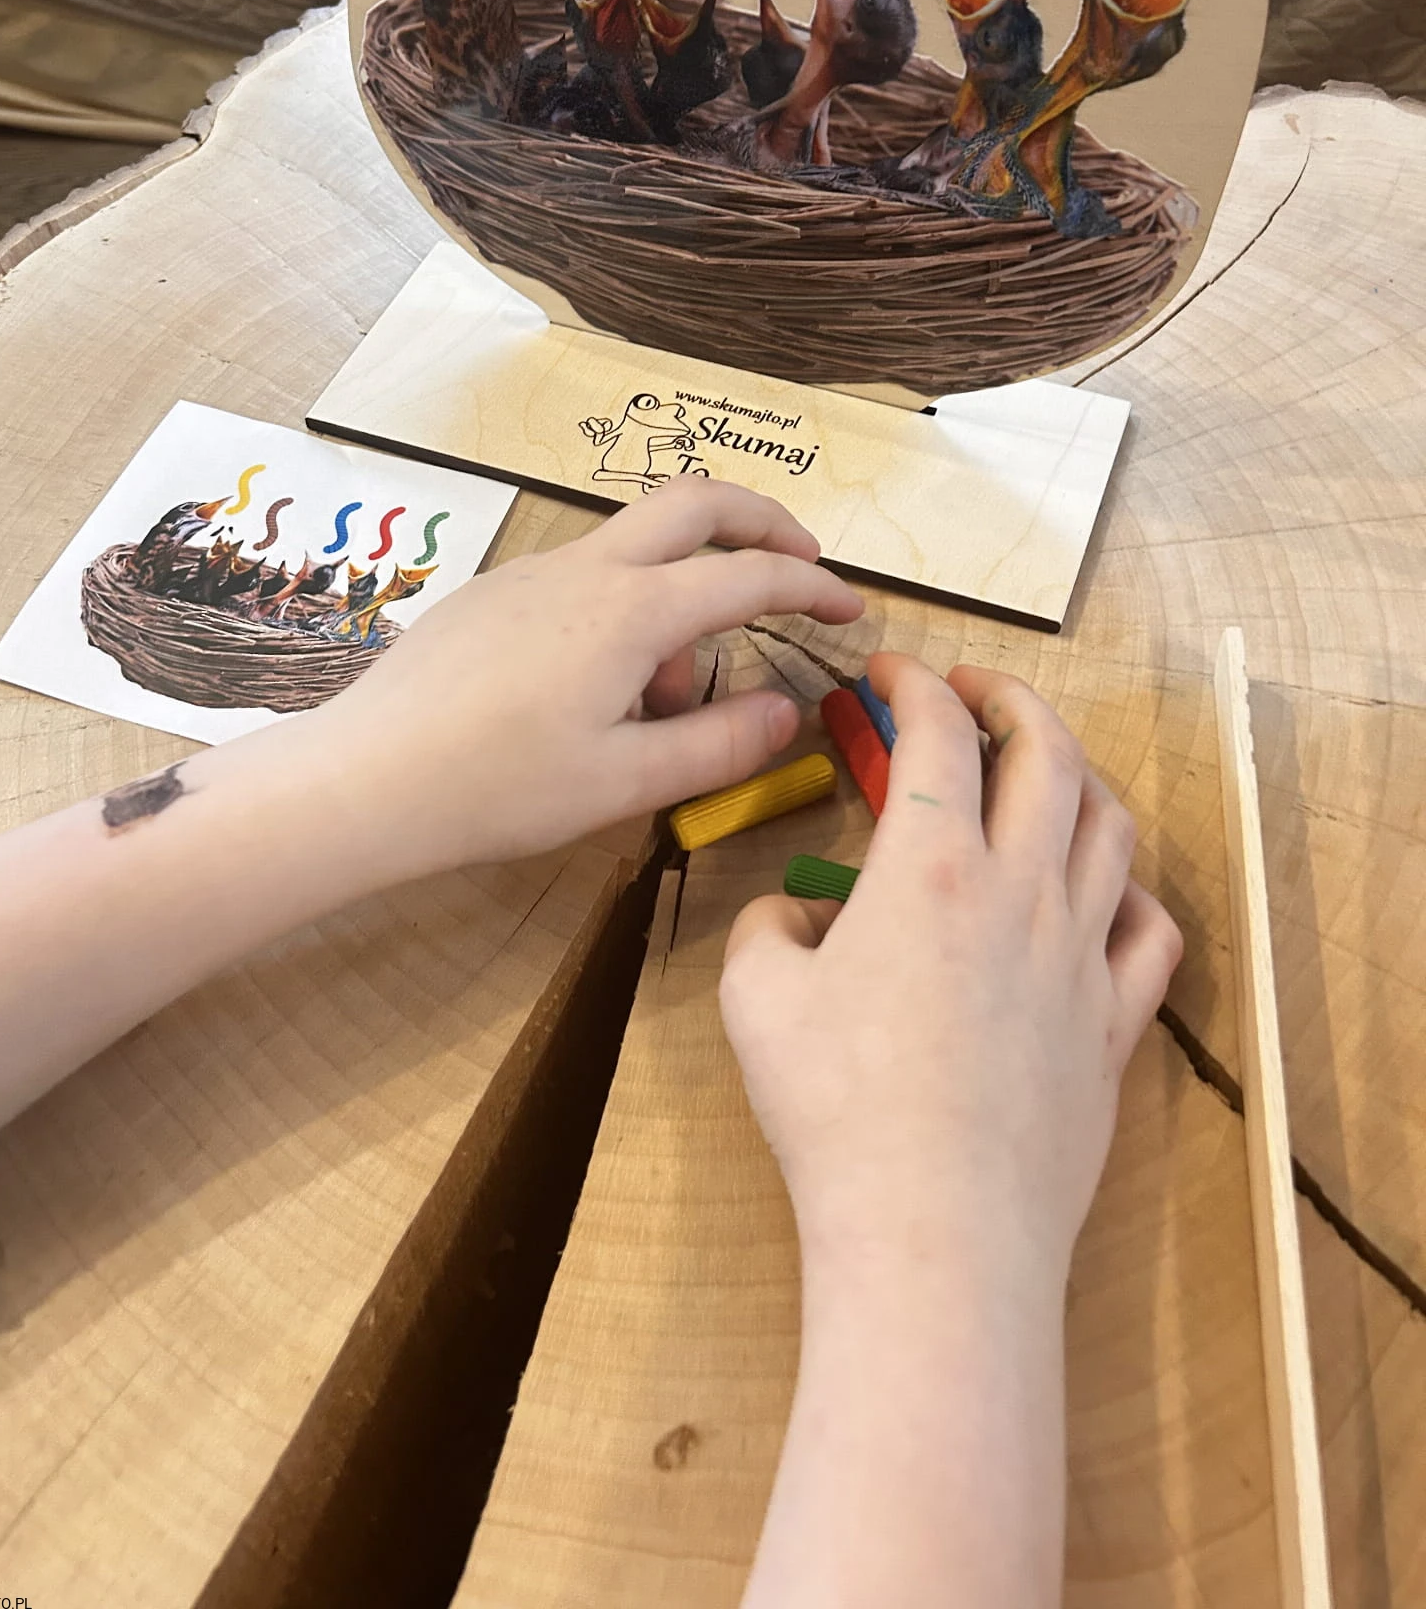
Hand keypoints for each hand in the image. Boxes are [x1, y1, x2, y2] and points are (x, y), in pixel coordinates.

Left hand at [309, 482, 862, 881]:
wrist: (366, 779)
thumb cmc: (497, 787)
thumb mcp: (625, 782)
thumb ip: (719, 744)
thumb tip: (786, 710)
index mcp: (630, 611)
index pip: (749, 574)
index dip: (812, 585)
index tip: (852, 607)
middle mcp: (585, 570)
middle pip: (694, 500)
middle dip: (761, 519)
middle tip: (799, 564)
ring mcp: (532, 573)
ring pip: (634, 547)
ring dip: (680, 592)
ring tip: (665, 703)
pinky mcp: (493, 594)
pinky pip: (583, 578)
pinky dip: (623, 610)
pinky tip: (598, 695)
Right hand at [719, 653, 1181, 1287]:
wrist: (935, 1233)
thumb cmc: (836, 1113)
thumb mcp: (755, 998)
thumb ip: (770, 928)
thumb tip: (798, 917)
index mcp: (930, 869)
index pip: (938, 733)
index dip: (913, 683)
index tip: (888, 673)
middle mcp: (1022, 892)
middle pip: (1048, 752)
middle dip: (1011, 697)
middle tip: (973, 690)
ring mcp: (1080, 958)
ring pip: (1111, 826)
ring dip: (1076, 774)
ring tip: (1040, 769)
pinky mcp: (1113, 1025)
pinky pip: (1151, 930)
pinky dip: (1130, 888)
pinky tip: (1097, 892)